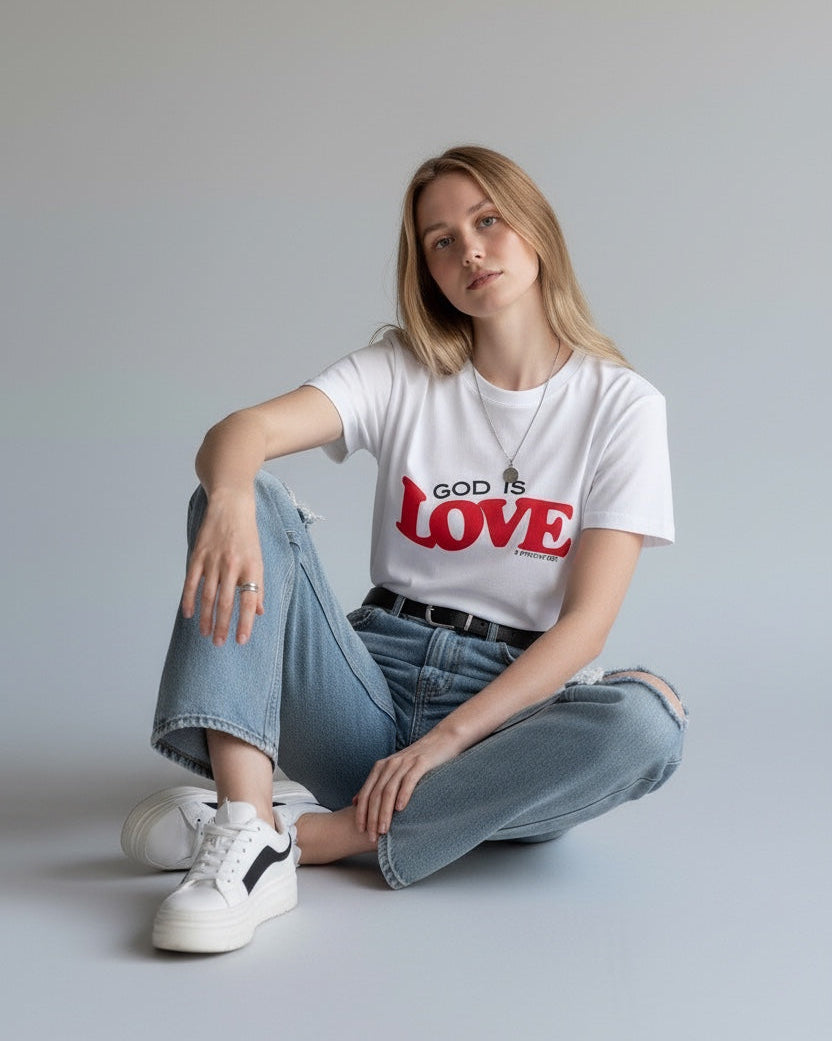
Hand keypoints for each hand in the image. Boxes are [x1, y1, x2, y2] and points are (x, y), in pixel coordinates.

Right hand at [180, 490, 264, 645]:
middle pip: (226, 602)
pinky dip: (189, 599)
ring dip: (205, 618)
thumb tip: (258, 612)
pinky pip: (191, 582)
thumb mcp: (258, 559)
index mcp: (252, 567)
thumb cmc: (247, 536)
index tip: (241, 641)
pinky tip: (189, 614)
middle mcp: (233, 565)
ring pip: (208, 596)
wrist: (231, 506)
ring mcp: (214, 560)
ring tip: (205, 633)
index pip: (249, 601)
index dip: (245, 623)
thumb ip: (258, 586)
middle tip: (218, 643)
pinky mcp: (198, 555)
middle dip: (222, 626)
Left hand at [353, 730, 459, 841]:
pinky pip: (409, 780)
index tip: (360, 829)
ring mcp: (405, 763)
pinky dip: (403, 795)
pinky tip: (400, 808)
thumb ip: (376, 785)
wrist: (442, 739)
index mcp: (381, 767)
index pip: (366, 792)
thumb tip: (355, 802)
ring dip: (384, 812)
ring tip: (384, 830)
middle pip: (376, 794)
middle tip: (371, 836)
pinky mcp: (421, 763)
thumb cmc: (418, 760)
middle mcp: (390, 764)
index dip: (362, 812)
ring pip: (389, 790)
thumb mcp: (394, 771)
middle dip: (372, 817)